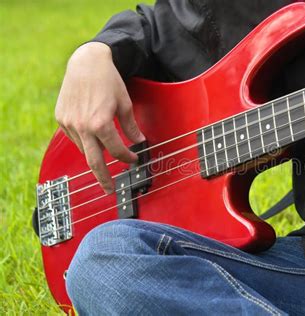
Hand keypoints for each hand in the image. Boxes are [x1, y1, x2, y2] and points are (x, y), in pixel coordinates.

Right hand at [55, 42, 144, 193]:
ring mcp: (69, 123)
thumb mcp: (125, 104)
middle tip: (110, 190)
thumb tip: (139, 142)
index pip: (117, 151)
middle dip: (104, 178)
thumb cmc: (108, 81)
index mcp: (100, 124)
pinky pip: (75, 138)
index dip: (128, 157)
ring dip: (95, 157)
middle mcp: (82, 127)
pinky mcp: (61, 118)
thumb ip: (131, 127)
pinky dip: (85, 143)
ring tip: (104, 165)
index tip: (133, 160)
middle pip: (94, 161)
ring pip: (84, 150)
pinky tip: (93, 141)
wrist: (86, 63)